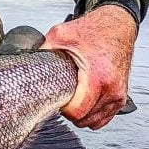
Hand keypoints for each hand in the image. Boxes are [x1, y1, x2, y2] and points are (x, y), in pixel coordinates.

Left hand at [41, 5, 137, 129]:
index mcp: (97, 78)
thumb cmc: (94, 30)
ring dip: (81, 115)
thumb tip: (27, 63)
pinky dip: (93, 115)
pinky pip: (105, 117)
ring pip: (95, 122)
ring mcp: (118, 95)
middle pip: (84, 120)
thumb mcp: (61, 35)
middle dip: (70, 112)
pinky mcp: (122, 96)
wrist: (117, 25)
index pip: (76, 113)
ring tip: (73, 98)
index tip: (57, 98)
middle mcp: (111, 90)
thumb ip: (43, 50)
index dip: (62, 109)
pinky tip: (84, 102)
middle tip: (62, 96)